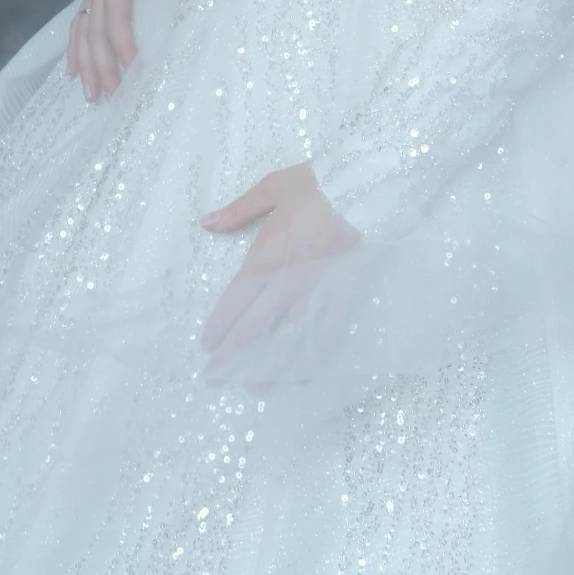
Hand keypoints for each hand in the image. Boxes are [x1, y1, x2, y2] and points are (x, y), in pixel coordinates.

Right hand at [67, 0, 167, 100]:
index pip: (116, 13)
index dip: (122, 40)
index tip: (132, 65)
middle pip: (96, 31)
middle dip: (102, 65)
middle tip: (111, 95)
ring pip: (84, 34)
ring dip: (87, 65)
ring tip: (92, 95)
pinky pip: (79, 25)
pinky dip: (75, 50)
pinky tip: (74, 71)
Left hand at [200, 164, 357, 367]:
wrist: (367, 191)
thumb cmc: (320, 185)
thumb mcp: (274, 187)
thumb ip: (239, 210)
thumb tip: (206, 223)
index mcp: (266, 256)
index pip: (235, 299)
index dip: (219, 325)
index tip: (206, 346)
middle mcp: (286, 282)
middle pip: (253, 326)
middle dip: (231, 355)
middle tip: (215, 378)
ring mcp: (315, 294)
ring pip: (286, 339)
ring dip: (268, 367)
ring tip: (254, 388)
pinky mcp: (342, 298)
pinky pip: (325, 335)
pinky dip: (313, 358)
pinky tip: (303, 377)